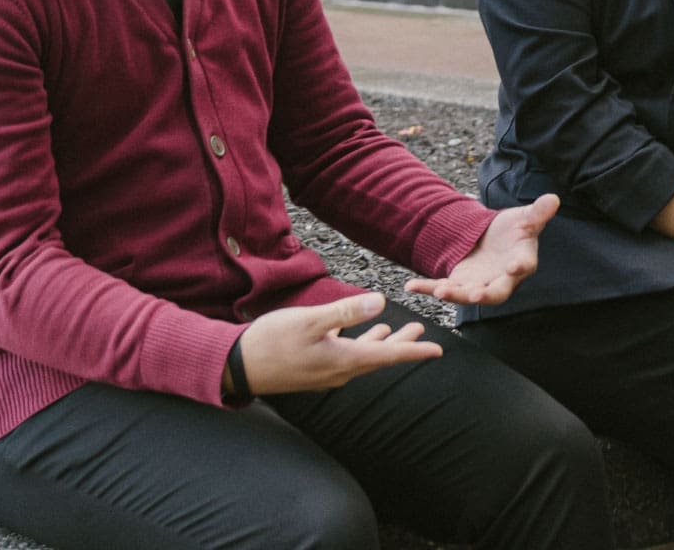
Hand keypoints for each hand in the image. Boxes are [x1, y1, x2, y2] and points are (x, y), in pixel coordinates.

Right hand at [236, 294, 441, 394]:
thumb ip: (345, 312)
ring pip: (362, 357)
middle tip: (422, 332)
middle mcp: (338, 371)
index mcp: (343, 361)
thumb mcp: (309, 321)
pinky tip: (356, 334)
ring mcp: (325, 372)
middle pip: (379, 357)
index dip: (414, 351)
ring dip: (380, 343)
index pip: (388, 356)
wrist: (235, 368)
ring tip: (396, 329)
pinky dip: (358, 344)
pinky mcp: (312, 369)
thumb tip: (380, 302)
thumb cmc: (271, 342)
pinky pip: (345, 358)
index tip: (438, 351)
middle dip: (402, 344)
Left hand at [404, 193, 558, 305]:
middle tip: (475, 295)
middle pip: (496, 292)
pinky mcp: (460, 283)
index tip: (515, 267)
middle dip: (485, 294)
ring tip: (440, 291)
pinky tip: (411, 285)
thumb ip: (537, 212)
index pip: (523, 265)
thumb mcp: (524, 218)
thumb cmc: (514, 231)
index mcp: (521, 261)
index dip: (520, 267)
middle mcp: (501, 279)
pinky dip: (428, 288)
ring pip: (467, 294)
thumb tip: (553, 199)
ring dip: (455, 294)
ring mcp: (480, 284)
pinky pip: (443, 288)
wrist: (494, 240)